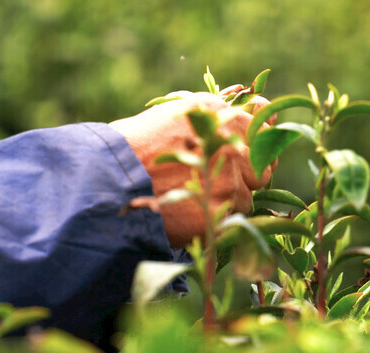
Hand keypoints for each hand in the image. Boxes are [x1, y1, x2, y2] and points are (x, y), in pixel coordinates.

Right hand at [109, 89, 274, 247]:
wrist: (106, 184)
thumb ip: (212, 121)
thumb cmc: (131, 150)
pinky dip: (216, 222)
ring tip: (193, 201)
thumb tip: (256, 116)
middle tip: (220, 184)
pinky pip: (234, 221)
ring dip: (228, 202)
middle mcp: (229, 141)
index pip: (263, 122)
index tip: (249, 151)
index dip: (259, 140)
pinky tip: (190, 216)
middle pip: (262, 166)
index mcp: (217, 112)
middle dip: (248, 177)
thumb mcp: (171, 118)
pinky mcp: (223, 210)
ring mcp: (229, 178)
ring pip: (247, 197)